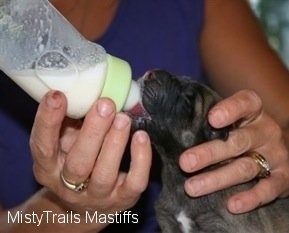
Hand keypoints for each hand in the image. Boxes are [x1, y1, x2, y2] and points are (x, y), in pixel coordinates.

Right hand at [30, 91, 151, 213]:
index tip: (58, 95)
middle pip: (78, 163)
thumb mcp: (65, 143)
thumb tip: (87, 88)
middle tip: (105, 104)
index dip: (48, 121)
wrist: (87, 206)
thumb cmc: (76, 162)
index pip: (42, 146)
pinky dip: (141, 159)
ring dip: (114, 143)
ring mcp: (97, 195)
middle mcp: (69, 185)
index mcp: (48, 167)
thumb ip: (70, 122)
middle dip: (92, 132)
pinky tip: (141, 137)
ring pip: (104, 174)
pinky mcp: (123, 199)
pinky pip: (134, 182)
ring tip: (123, 118)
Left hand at [179, 90, 288, 213]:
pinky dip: (251, 198)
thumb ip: (214, 123)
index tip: (212, 118)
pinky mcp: (284, 178)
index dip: (231, 109)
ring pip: (245, 168)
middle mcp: (266, 131)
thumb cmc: (249, 134)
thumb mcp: (239, 122)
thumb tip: (174, 129)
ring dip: (218, 179)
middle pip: (238, 141)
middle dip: (209, 153)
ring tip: (192, 188)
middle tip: (184, 162)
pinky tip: (232, 205)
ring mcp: (276, 155)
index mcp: (254, 113)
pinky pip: (268, 189)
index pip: (246, 103)